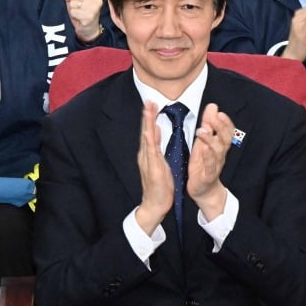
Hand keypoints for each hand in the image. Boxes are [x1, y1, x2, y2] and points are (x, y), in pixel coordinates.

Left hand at [63, 0, 103, 41]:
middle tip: (79, 8)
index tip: (79, 0)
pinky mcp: (89, 17)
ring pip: (73, 3)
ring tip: (79, 14)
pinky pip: (73, 12)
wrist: (89, 29)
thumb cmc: (81, 12)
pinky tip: (80, 18)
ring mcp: (94, 8)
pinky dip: (73, 16)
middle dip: (73, 2)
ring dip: (73, 9)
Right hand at [135, 101, 174, 234]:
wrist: (154, 205)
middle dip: (146, 116)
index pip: (149, 131)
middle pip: (145, 131)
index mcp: (149, 153)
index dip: (149, 117)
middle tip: (148, 100)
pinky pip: (151, 153)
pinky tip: (149, 132)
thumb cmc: (159, 185)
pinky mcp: (152, 169)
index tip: (151, 103)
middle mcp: (146, 155)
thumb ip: (156, 146)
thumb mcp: (160, 162)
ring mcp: (148, 162)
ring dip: (147, 124)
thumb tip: (155, 129)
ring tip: (147, 110)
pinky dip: (149, 142)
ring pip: (147, 139)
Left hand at [186, 103, 232, 219]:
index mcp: (220, 145)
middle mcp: (220, 154)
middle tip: (215, 116)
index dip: (225, 122)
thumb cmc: (203, 164)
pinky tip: (204, 148)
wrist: (203, 190)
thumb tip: (213, 106)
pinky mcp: (207, 175)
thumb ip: (208, 124)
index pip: (228, 131)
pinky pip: (210, 165)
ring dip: (211, 139)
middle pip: (225, 139)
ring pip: (218, 151)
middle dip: (221, 126)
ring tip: (202, 129)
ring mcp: (215, 165)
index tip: (219, 112)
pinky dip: (208, 156)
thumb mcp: (204, 142)